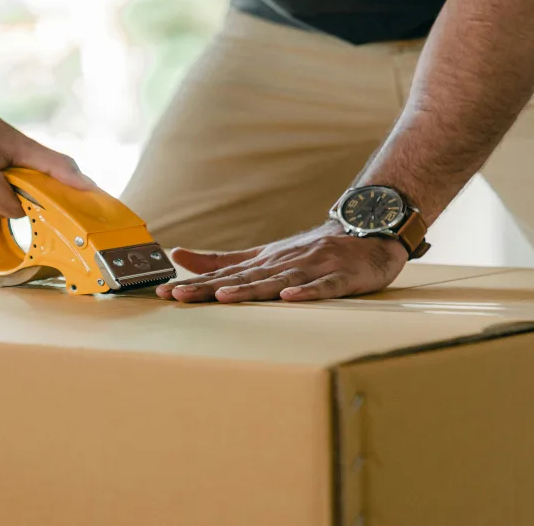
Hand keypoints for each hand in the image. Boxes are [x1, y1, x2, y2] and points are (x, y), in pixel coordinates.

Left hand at [156, 222, 408, 302]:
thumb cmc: (310, 252)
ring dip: (250, 289)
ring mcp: (312, 269)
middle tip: (181, 295)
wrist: (367, 235)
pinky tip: (289, 298)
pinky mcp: (340, 278)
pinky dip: (306, 293)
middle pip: (243, 278)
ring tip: (224, 297)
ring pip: (277, 281)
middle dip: (210, 288)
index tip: (165, 292)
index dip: (195, 284)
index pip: (224, 274)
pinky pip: (322, 288)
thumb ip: (222, 260)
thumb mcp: (263, 255)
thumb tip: (178, 255)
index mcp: (264, 261)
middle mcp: (283, 263)